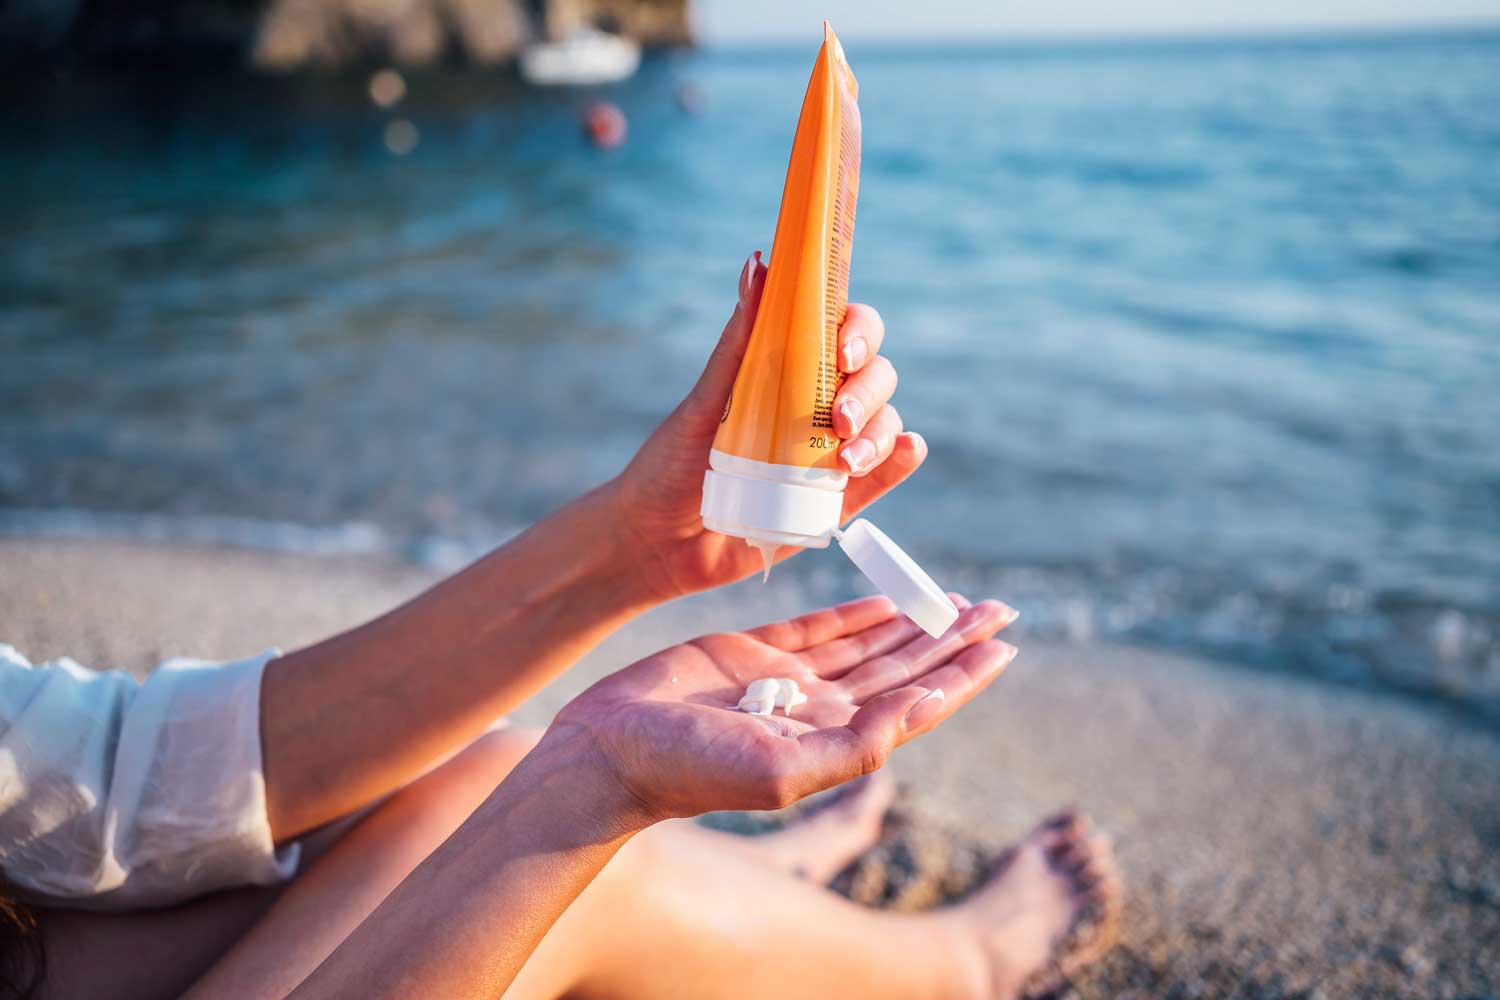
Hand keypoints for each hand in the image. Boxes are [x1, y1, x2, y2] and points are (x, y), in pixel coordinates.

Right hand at [547, 595, 1018, 820]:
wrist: (610, 748)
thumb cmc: (688, 769)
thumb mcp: (783, 768)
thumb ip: (859, 741)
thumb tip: (929, 706)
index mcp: (834, 740)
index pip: (917, 703)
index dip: (962, 675)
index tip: (1005, 645)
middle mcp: (819, 711)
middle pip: (903, 669)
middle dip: (952, 639)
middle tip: (1002, 609)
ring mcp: (786, 681)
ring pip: (867, 645)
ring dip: (913, 622)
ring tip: (959, 601)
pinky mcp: (751, 652)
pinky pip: (817, 627)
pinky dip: (855, 611)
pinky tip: (887, 599)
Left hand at [613, 251, 926, 600]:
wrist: (656, 544)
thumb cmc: (672, 465)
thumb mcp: (703, 403)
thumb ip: (737, 341)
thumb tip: (756, 265)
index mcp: (787, 371)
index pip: (842, 330)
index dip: (858, 330)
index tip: (842, 350)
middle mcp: (816, 406)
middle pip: (873, 377)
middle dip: (866, 391)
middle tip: (836, 418)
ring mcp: (830, 453)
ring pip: (885, 424)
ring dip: (880, 433)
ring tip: (846, 461)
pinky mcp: (837, 501)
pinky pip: (883, 476)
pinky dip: (902, 460)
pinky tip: (908, 451)